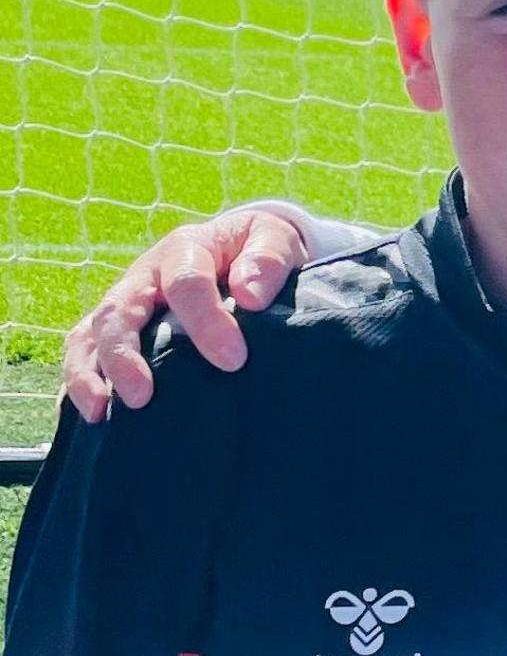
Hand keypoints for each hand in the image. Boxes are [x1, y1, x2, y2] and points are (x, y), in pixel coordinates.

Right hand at [61, 209, 306, 421]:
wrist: (244, 248)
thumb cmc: (260, 249)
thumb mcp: (276, 239)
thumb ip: (268, 259)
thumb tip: (250, 295)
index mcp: (185, 250)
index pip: (185, 283)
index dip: (206, 322)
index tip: (234, 360)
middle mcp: (144, 276)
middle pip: (117, 312)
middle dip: (124, 356)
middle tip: (142, 397)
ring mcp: (126, 303)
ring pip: (89, 335)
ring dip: (88, 374)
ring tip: (100, 412)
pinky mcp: (117, 329)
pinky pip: (85, 353)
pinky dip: (80, 381)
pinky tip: (90, 416)